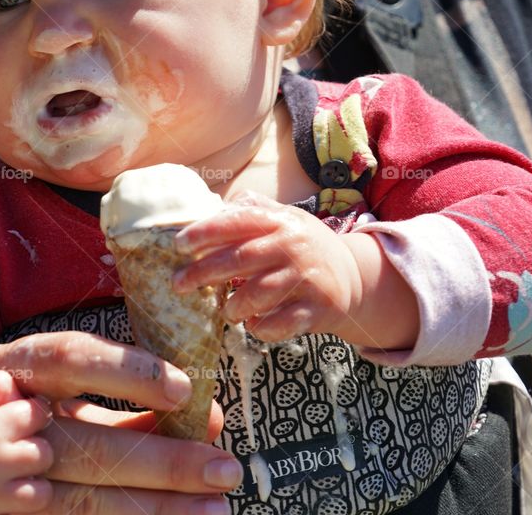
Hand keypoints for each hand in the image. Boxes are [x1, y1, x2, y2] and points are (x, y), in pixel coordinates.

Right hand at [0, 331, 240, 513]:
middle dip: (161, 461)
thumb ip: (110, 400)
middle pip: (86, 446)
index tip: (181, 388)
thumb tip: (194, 409)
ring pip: (80, 501)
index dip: (124, 371)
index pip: (67, 359)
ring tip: (211, 509)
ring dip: (151, 509)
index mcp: (6, 370)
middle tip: (224, 468)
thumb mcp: (31, 387)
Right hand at [0, 370, 52, 514]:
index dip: (34, 414)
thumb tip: (24, 390)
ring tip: (18, 475)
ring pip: (41, 493)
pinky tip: (6, 495)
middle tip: (21, 447)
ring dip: (34, 483)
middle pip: (45, 453)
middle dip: (37, 447)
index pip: (39, 415)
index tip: (25, 418)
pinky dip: (18, 507)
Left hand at [172, 190, 417, 348]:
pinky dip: (260, 328)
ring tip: (227, 311)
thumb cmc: (303, 246)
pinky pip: (280, 324)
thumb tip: (207, 203)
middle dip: (203, 272)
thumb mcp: (283, 218)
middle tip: (178, 283)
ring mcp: (307, 278)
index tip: (178, 245)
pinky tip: (254, 325)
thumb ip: (250, 208)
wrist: (353, 277)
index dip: (205, 232)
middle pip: (241, 258)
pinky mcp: (317, 309)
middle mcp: (294, 246)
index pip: (238, 221)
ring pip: (258, 295)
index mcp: (280, 221)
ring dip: (234, 306)